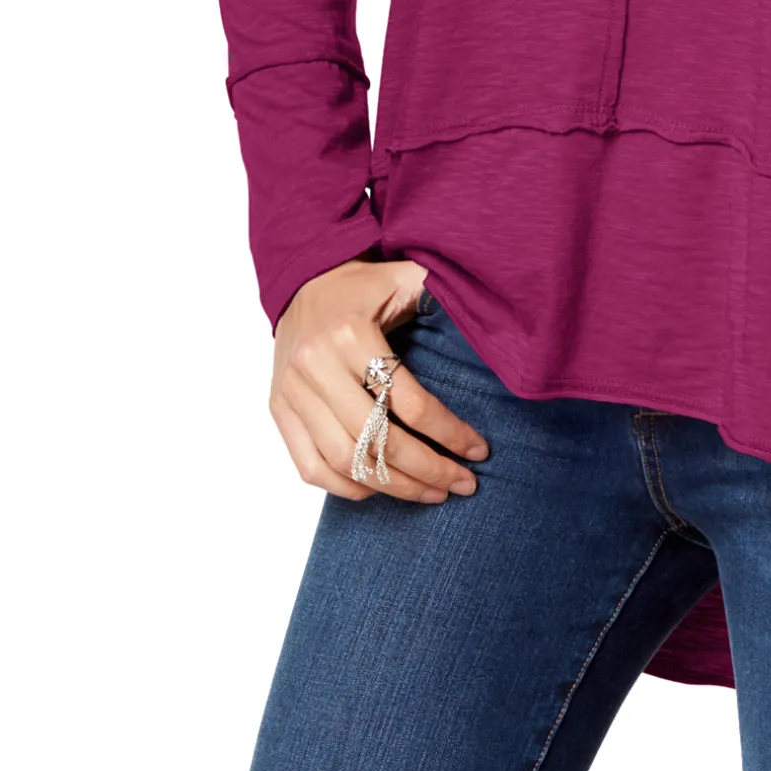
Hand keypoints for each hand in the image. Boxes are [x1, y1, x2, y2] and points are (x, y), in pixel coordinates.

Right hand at [270, 255, 489, 502]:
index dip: (449, 433)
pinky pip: (310, 466)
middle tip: (463, 484)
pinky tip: (381, 488)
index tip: (479, 451)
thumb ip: (441, 298)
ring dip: (394, 487)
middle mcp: (316, 367)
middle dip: (428, 470)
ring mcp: (293, 392)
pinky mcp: (279, 409)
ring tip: (432, 493)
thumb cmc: (362, 284)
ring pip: (345, 460)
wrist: (303, 276)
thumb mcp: (404, 278)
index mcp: (351, 335)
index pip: (410, 403)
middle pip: (378, 440)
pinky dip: (346, 486)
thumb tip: (492, 330)